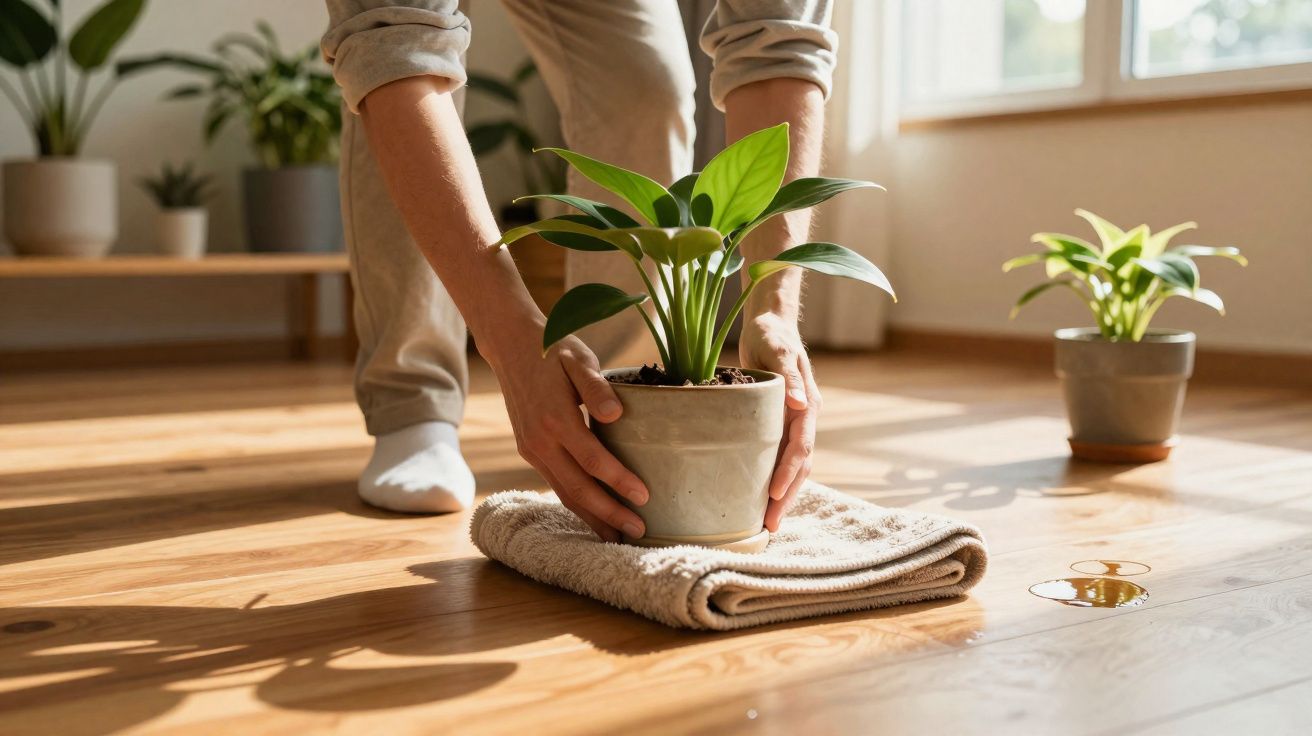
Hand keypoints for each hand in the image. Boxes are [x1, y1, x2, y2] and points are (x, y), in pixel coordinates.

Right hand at [484, 327, 649, 542]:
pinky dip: (577, 504)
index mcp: (555, 418)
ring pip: (564, 493)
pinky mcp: (530, 452)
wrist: (511, 348)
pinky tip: (595, 515)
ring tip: (619, 537)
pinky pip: (556, 484)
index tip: (644, 496)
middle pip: (577, 488)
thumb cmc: (553, 350)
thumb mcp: (578, 358)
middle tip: (639, 532)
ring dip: (592, 518)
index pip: (592, 460)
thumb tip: (616, 414)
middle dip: (609, 514)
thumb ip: (596, 386)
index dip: (618, 481)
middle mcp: (540, 441)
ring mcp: (532, 450)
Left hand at [739, 312, 819, 531]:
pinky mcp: (782, 424)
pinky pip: (782, 457)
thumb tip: (799, 404)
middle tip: (769, 526)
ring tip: (768, 523)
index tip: (772, 496)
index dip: (787, 473)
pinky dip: (776, 480)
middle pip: (800, 465)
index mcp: (806, 404)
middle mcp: (804, 418)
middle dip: (786, 497)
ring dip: (783, 495)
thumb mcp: (777, 350)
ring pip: (794, 467)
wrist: (771, 324)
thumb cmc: (772, 335)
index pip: (799, 446)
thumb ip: (788, 377)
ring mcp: (795, 423)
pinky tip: (764, 499)